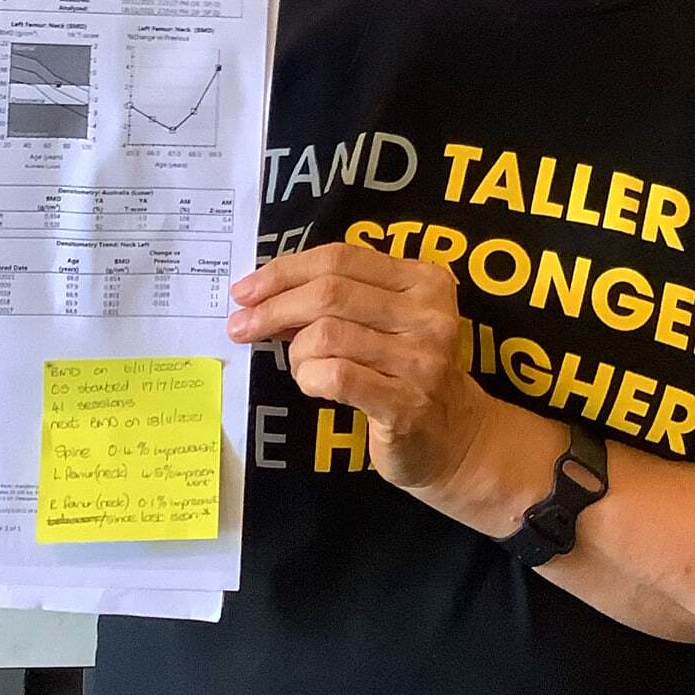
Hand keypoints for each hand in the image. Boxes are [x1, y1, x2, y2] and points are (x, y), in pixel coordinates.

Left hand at [226, 240, 496, 498]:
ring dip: (296, 351)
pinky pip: (335, 376)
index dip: (285, 270)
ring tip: (300, 365)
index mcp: (424, 280)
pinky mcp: (405, 404)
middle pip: (329, 293)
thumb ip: (340, 300)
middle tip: (240, 326)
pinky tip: (313, 383)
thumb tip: (265, 295)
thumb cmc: (407, 371)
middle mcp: (429, 314)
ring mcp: (421, 360)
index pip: (341, 257)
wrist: (454, 437)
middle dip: (273, 307)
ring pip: (327, 335)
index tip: (246, 290)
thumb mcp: (386, 321)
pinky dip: (309, 377)